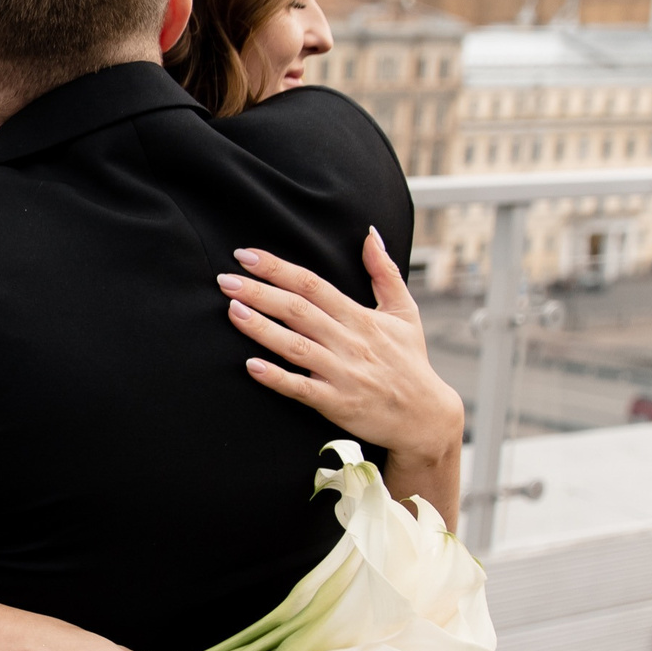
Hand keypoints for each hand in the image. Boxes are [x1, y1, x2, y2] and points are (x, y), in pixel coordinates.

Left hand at [218, 231, 465, 522]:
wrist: (426, 417)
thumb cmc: (410, 361)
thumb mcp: (405, 312)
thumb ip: (384, 272)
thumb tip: (370, 234)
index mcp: (360, 317)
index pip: (313, 284)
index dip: (279, 268)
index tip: (247, 255)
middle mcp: (350, 342)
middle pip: (299, 310)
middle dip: (260, 293)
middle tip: (225, 280)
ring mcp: (343, 373)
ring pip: (296, 346)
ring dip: (262, 328)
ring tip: (232, 311)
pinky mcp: (338, 402)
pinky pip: (302, 388)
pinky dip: (277, 377)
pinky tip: (251, 366)